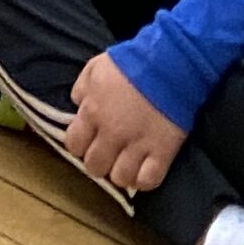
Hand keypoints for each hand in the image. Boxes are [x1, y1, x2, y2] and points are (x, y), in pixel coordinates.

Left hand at [61, 50, 185, 199]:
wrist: (169, 65)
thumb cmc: (130, 63)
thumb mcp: (95, 68)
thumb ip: (82, 90)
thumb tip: (78, 105)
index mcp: (92, 112)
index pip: (74, 145)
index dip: (79, 145)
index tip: (88, 141)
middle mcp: (112, 134)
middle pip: (94, 166)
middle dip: (98, 162)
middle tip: (108, 154)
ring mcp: (138, 146)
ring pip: (120, 178)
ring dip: (121, 173)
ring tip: (126, 163)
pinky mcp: (163, 152)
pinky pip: (149, 181)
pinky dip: (144, 180)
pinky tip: (144, 171)